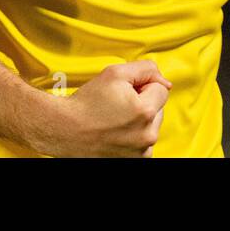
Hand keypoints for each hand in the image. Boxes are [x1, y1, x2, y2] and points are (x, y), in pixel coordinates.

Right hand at [35, 60, 170, 157]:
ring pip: (152, 126)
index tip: (126, 90)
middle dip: (143, 102)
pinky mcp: (134, 161)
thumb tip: (164, 80)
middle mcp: (147, 136)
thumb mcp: (114, 73)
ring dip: (140, 120)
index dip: (143, 85)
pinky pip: (143, 142)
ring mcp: (141, 152)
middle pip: (158, 109)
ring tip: (115, 118)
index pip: (162, 89)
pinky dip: (134, 135)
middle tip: (118, 103)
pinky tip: (115, 131)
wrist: (65, 130)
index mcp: (145, 112)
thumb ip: (144, 69)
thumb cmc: (87, 103)